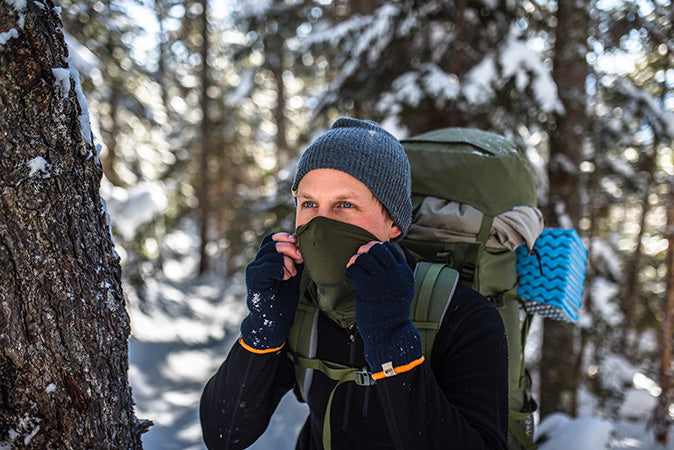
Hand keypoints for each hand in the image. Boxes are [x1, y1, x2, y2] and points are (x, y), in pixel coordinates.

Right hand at [240, 233, 303, 350]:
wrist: (274, 321)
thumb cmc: (283, 300)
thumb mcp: (293, 275)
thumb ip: (295, 261)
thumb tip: (303, 246)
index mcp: (265, 261)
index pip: (270, 239)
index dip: (283, 237)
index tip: (297, 243)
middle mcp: (257, 264)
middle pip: (271, 243)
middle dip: (289, 247)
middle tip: (299, 258)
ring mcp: (253, 271)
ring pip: (270, 253)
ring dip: (286, 261)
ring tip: (291, 274)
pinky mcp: (253, 280)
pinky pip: (267, 266)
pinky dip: (280, 269)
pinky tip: (285, 277)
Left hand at [345, 242, 421, 372]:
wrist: (390, 333)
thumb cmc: (392, 311)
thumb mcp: (402, 288)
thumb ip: (394, 272)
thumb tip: (378, 252)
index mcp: (405, 273)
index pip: (389, 249)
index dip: (376, 248)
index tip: (369, 254)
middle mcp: (396, 275)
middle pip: (377, 249)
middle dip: (365, 251)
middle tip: (359, 258)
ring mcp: (383, 281)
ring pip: (364, 258)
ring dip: (355, 261)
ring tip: (354, 269)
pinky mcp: (369, 289)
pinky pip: (355, 270)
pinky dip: (350, 271)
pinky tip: (351, 277)